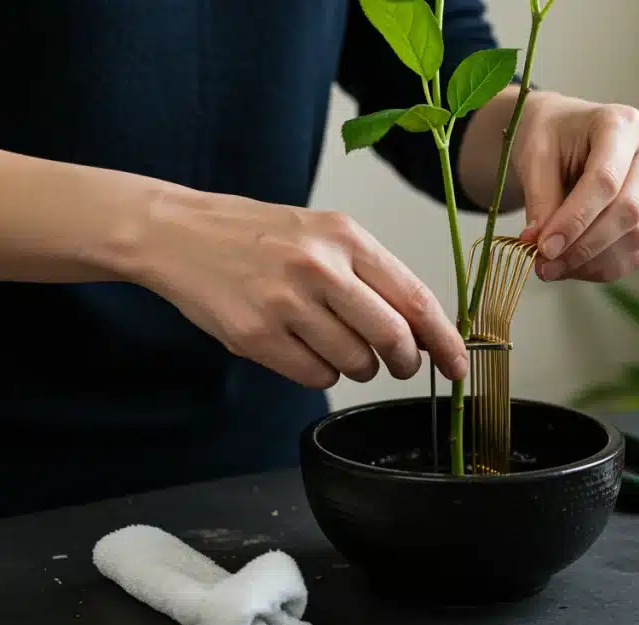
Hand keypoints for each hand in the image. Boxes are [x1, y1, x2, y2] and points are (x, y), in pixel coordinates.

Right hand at [126, 189, 467, 387]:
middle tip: (400, 364)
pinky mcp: (255, 336)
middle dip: (405, 362)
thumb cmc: (257, 235)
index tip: (459, 362)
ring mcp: (285, 303)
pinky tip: (301, 347)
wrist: (179, 233)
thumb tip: (423, 327)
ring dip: (357, 366)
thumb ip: (372, 275)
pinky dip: (319, 372)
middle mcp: (318, 267)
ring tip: (331, 340)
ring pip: (355, 363)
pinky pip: (315, 376)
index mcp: (344, 236)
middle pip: (392, 338)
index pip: (414, 298)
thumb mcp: (322, 233)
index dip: (444, 338)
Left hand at [513, 92, 638, 282]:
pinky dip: (600, 268)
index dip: (575, 219)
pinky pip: (636, 254)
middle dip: (585, 245)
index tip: (544, 247)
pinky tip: (570, 266)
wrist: (563, 137)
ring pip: (637, 237)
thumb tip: (542, 247)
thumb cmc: (550, 138)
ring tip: (550, 267)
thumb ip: (540, 200)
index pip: (606, 179)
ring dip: (591, 261)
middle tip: (544, 264)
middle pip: (630, 210)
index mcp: (622, 125)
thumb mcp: (534, 157)